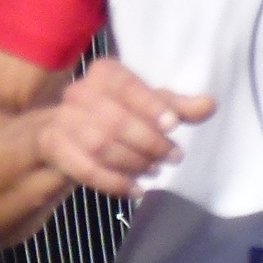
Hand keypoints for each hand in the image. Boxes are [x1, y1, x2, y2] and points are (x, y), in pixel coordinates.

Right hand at [32, 58, 216, 198]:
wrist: (63, 133)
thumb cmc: (115, 115)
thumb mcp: (146, 107)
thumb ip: (176, 106)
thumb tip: (210, 105)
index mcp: (104, 73)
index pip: (126, 86)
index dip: (150, 106)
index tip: (173, 125)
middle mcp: (78, 91)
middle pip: (115, 120)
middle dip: (148, 142)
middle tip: (173, 157)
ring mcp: (61, 119)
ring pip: (100, 145)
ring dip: (133, 162)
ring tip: (155, 171)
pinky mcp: (52, 146)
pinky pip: (85, 169)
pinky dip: (114, 182)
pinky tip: (136, 189)